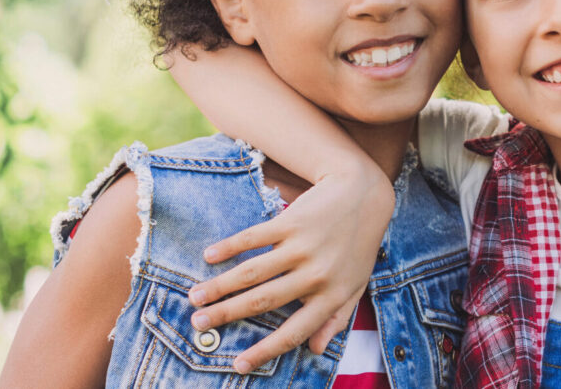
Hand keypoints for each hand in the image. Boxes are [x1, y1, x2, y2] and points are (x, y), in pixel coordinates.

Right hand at [187, 167, 394, 373]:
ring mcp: (303, 247)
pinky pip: (254, 237)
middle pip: (263, 301)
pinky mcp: (292, 222)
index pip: (294, 332)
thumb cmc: (358, 245)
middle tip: (198, 324)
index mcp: (332, 296)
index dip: (264, 351)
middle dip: (226, 315)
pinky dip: (229, 247)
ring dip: (219, 286)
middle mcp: (316, 275)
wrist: (365, 195)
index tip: (238, 365)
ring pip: (252, 272)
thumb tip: (315, 350)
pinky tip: (209, 255)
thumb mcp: (355, 285)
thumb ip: (336, 318)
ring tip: (194, 296)